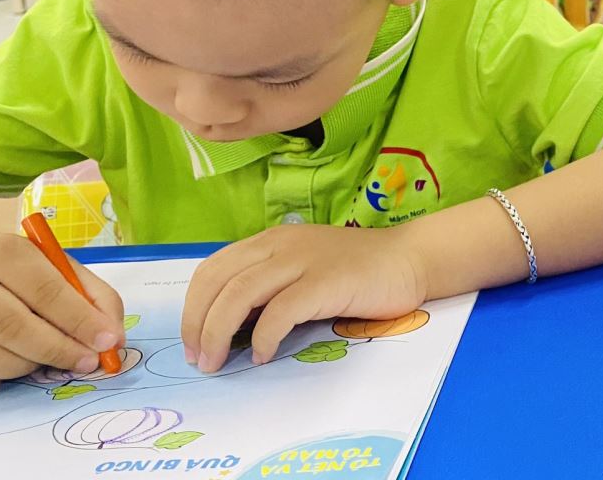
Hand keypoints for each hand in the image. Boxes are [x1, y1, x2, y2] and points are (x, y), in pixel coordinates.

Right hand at [0, 232, 123, 396]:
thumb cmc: (23, 270)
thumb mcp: (60, 267)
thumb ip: (94, 297)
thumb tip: (113, 339)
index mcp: (3, 252)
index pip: (46, 292)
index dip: (80, 321)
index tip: (106, 342)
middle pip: (13, 328)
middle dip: (58, 351)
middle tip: (86, 361)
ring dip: (25, 368)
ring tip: (46, 360)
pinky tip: (11, 370)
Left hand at [181, 224, 427, 372]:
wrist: (410, 259)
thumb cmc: (357, 272)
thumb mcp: (302, 270)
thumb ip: (269, 287)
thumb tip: (229, 326)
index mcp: (270, 241)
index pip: (212, 269)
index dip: (192, 308)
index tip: (193, 343)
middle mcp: (280, 245)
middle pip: (217, 281)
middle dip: (197, 325)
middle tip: (200, 360)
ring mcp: (304, 261)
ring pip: (239, 294)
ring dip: (218, 334)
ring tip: (219, 363)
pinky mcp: (327, 281)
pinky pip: (280, 311)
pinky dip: (264, 337)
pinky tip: (264, 355)